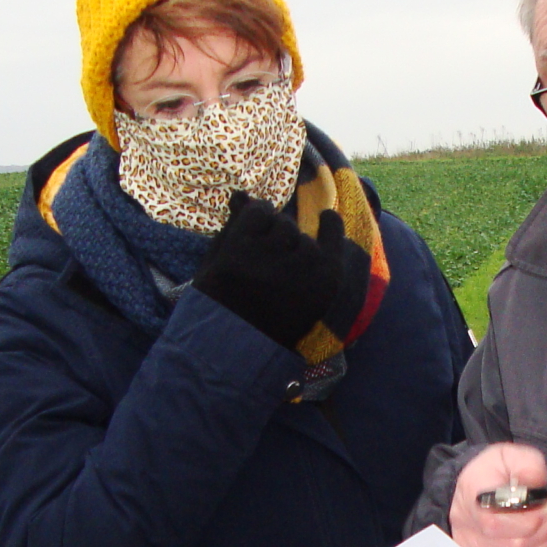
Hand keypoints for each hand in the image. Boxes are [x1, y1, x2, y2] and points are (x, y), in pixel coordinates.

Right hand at [192, 191, 341, 350]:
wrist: (239, 351)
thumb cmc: (220, 305)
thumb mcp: (214, 263)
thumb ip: (231, 226)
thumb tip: (242, 194)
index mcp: (237, 250)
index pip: (258, 212)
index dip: (258, 218)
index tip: (256, 230)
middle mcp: (271, 257)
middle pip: (282, 226)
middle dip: (276, 236)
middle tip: (267, 261)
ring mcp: (301, 271)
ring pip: (303, 239)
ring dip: (296, 246)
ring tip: (285, 268)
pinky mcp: (323, 285)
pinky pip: (332, 244)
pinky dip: (331, 228)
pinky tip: (327, 218)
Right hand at [449, 442, 546, 546]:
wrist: (476, 486)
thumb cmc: (495, 473)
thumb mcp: (511, 456)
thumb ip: (528, 466)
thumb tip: (533, 483)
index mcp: (472, 498)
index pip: (498, 523)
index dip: (531, 517)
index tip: (542, 501)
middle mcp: (467, 529)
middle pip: (514, 546)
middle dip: (542, 529)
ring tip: (541, 529)